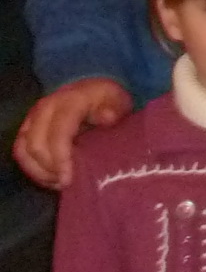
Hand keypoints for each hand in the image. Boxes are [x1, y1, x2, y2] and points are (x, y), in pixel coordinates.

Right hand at [14, 77, 133, 188]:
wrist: (91, 88)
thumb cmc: (106, 99)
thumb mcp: (117, 100)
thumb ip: (113, 109)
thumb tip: (107, 117)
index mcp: (68, 103)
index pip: (57, 134)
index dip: (60, 159)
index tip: (69, 179)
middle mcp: (44, 110)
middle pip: (36, 145)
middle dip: (49, 169)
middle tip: (68, 183)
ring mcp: (32, 119)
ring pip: (23, 150)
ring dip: (39, 171)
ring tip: (59, 183)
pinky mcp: (27, 128)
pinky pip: (21, 151)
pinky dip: (32, 168)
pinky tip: (50, 179)